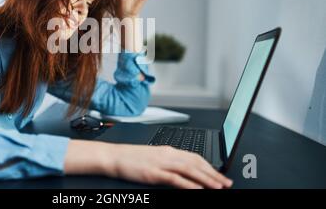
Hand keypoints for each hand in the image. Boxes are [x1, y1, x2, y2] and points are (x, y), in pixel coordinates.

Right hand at [110, 144, 232, 188]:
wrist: (113, 156)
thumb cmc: (131, 158)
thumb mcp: (153, 156)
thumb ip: (168, 160)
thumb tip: (183, 168)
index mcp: (168, 150)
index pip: (195, 157)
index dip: (210, 166)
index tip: (220, 174)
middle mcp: (168, 154)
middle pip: (196, 163)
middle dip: (213, 174)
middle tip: (226, 182)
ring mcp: (161, 163)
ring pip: (189, 170)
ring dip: (206, 179)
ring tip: (218, 187)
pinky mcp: (154, 173)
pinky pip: (175, 179)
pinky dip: (188, 184)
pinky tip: (197, 189)